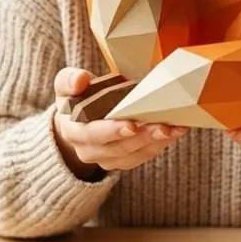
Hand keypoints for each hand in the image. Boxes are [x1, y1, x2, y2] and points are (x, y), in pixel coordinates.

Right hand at [51, 67, 185, 179]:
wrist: (77, 120)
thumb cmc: (75, 97)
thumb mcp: (65, 85)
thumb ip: (69, 80)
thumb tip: (80, 80)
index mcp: (73, 131)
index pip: (92, 134)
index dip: (111, 131)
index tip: (132, 125)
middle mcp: (88, 150)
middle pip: (118, 148)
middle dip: (142, 138)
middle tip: (163, 127)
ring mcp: (106, 159)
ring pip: (133, 155)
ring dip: (156, 142)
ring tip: (175, 128)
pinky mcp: (123, 161)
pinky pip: (142, 156)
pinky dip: (159, 145)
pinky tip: (174, 131)